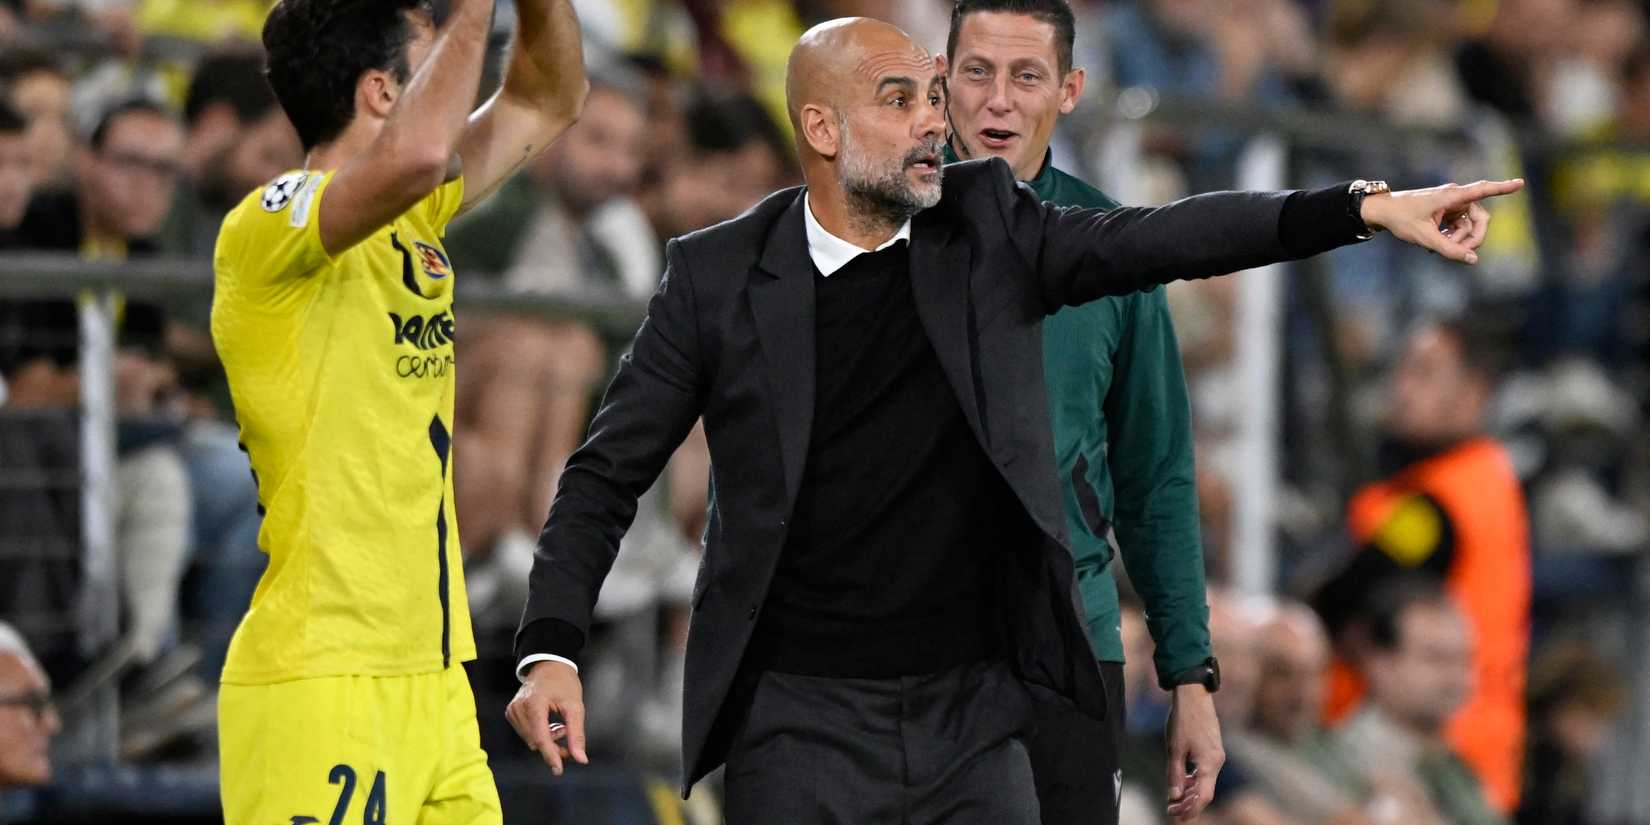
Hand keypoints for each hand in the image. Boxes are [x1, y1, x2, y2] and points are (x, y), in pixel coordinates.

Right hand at [505, 660, 587, 775]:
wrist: (549, 665)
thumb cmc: (563, 682)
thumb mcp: (575, 706)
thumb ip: (576, 734)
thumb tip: (580, 758)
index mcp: (534, 705)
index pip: (541, 738)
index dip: (551, 756)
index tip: (558, 770)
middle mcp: (518, 709)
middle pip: (536, 742)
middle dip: (553, 746)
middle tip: (570, 741)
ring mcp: (512, 711)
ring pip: (531, 740)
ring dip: (547, 740)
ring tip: (560, 726)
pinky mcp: (511, 713)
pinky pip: (526, 733)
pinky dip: (539, 734)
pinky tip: (549, 723)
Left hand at [1165, 684, 1224, 820]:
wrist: (1194, 696)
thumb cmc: (1183, 720)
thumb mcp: (1174, 749)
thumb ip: (1175, 775)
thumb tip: (1174, 797)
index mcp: (1209, 764)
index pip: (1202, 797)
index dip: (1190, 810)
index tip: (1175, 816)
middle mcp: (1217, 762)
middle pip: (1205, 792)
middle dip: (1189, 804)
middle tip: (1171, 811)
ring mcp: (1216, 756)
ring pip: (1205, 782)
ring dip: (1191, 793)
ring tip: (1174, 800)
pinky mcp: (1213, 750)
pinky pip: (1205, 772)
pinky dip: (1194, 780)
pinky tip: (1183, 782)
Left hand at [1359, 179, 1524, 264]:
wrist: (1383, 212)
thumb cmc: (1402, 219)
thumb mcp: (1425, 238)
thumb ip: (1450, 250)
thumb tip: (1473, 260)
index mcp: (1451, 195)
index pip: (1481, 190)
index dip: (1502, 188)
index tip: (1520, 183)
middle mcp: (1456, 197)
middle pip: (1481, 219)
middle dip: (1473, 238)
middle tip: (1460, 253)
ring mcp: (1452, 204)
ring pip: (1470, 226)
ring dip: (1459, 240)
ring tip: (1437, 248)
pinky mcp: (1448, 212)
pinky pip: (1460, 228)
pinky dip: (1452, 238)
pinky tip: (1435, 246)